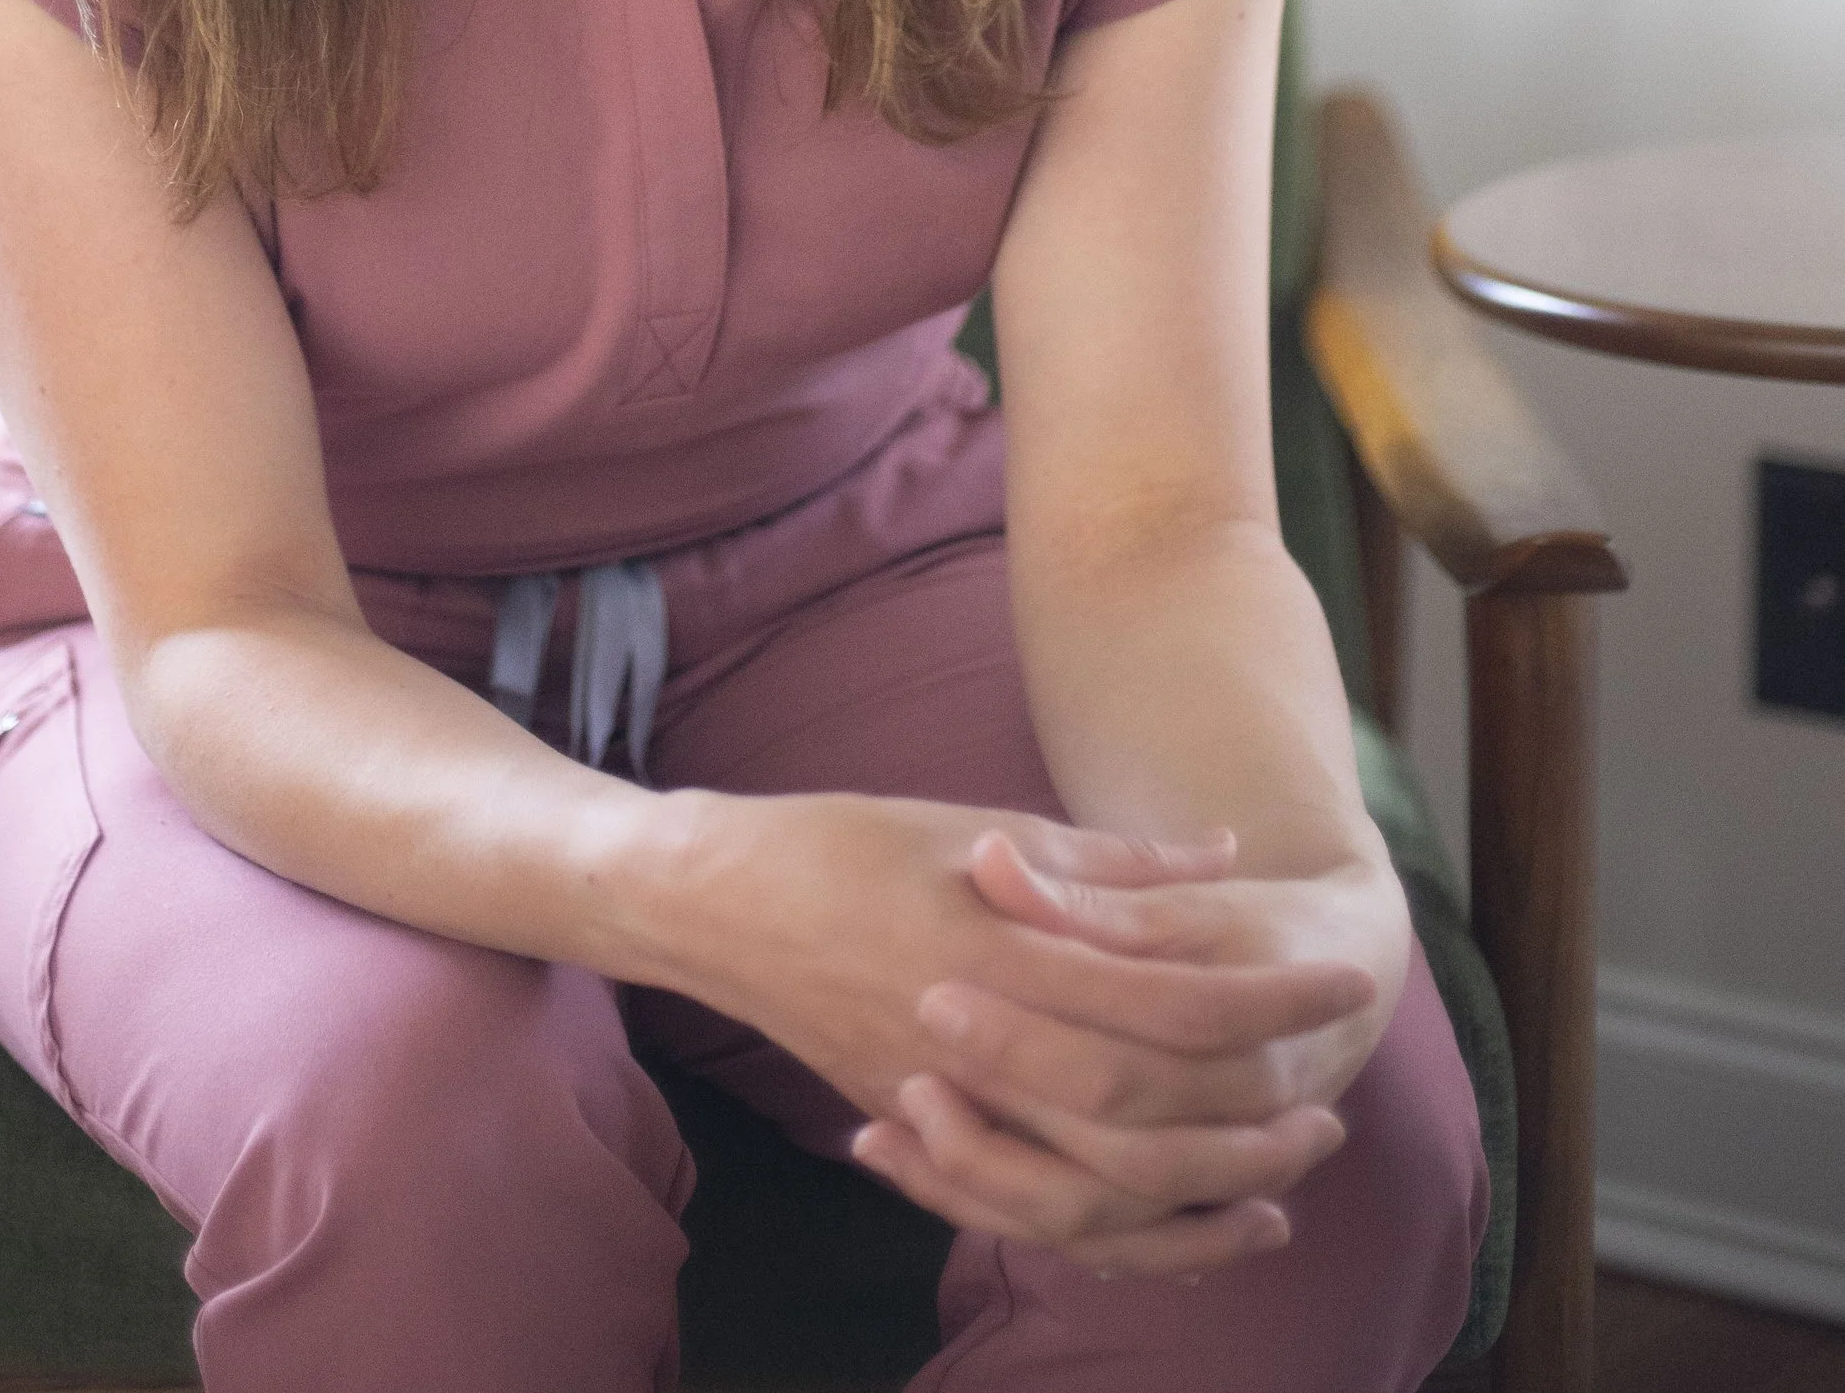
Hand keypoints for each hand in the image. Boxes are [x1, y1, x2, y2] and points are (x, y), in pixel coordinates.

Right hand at [656, 794, 1376, 1274]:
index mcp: (1002, 950)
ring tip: (1279, 1192)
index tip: (1343, 980)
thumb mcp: (975, 826)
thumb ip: (1105, 861)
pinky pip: (1030, 1213)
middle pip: (1146, 1120)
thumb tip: (1221, 854)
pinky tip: (1174, 1233)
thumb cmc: (847, 843)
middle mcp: (979, 1044)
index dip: (1266, 996)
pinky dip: (1109, 1235)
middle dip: (1251, 1124)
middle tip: (1331, 1114)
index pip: (1169, 997)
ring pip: (1094, 1193)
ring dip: (1196, 1200)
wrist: (717, 905)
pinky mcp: (923, 1134)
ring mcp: (946, 1104)